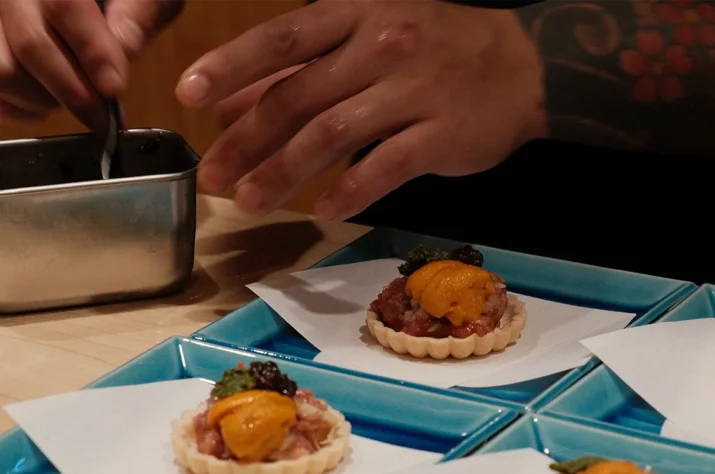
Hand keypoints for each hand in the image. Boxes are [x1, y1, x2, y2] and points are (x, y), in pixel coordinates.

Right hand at [0, 0, 182, 127]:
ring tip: (75, 100)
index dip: (91, 52)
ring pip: (3, 71)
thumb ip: (137, 15)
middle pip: (29, 45)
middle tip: (103, 116)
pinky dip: (19, 107)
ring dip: (43, 100)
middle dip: (74, 92)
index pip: (63, 5)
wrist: (93, 1)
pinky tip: (47, 104)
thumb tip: (124, 51)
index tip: (115, 88)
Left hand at [176, 0, 545, 220]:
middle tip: (212, 174)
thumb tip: (238, 101)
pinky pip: (385, 167)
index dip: (232, 66)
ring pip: (333, 136)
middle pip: (298, 96)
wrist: (524, 65)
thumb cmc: (439, 48)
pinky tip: (324, 211)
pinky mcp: (440, 136)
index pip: (283, 38)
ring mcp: (413, 92)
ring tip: (250, 202)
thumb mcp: (371, 36)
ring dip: (285, 173)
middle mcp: (381, 48)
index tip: (189, 94)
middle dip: (248, 140)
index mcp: (359, 14)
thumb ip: (306, 67)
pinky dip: (349, 191)